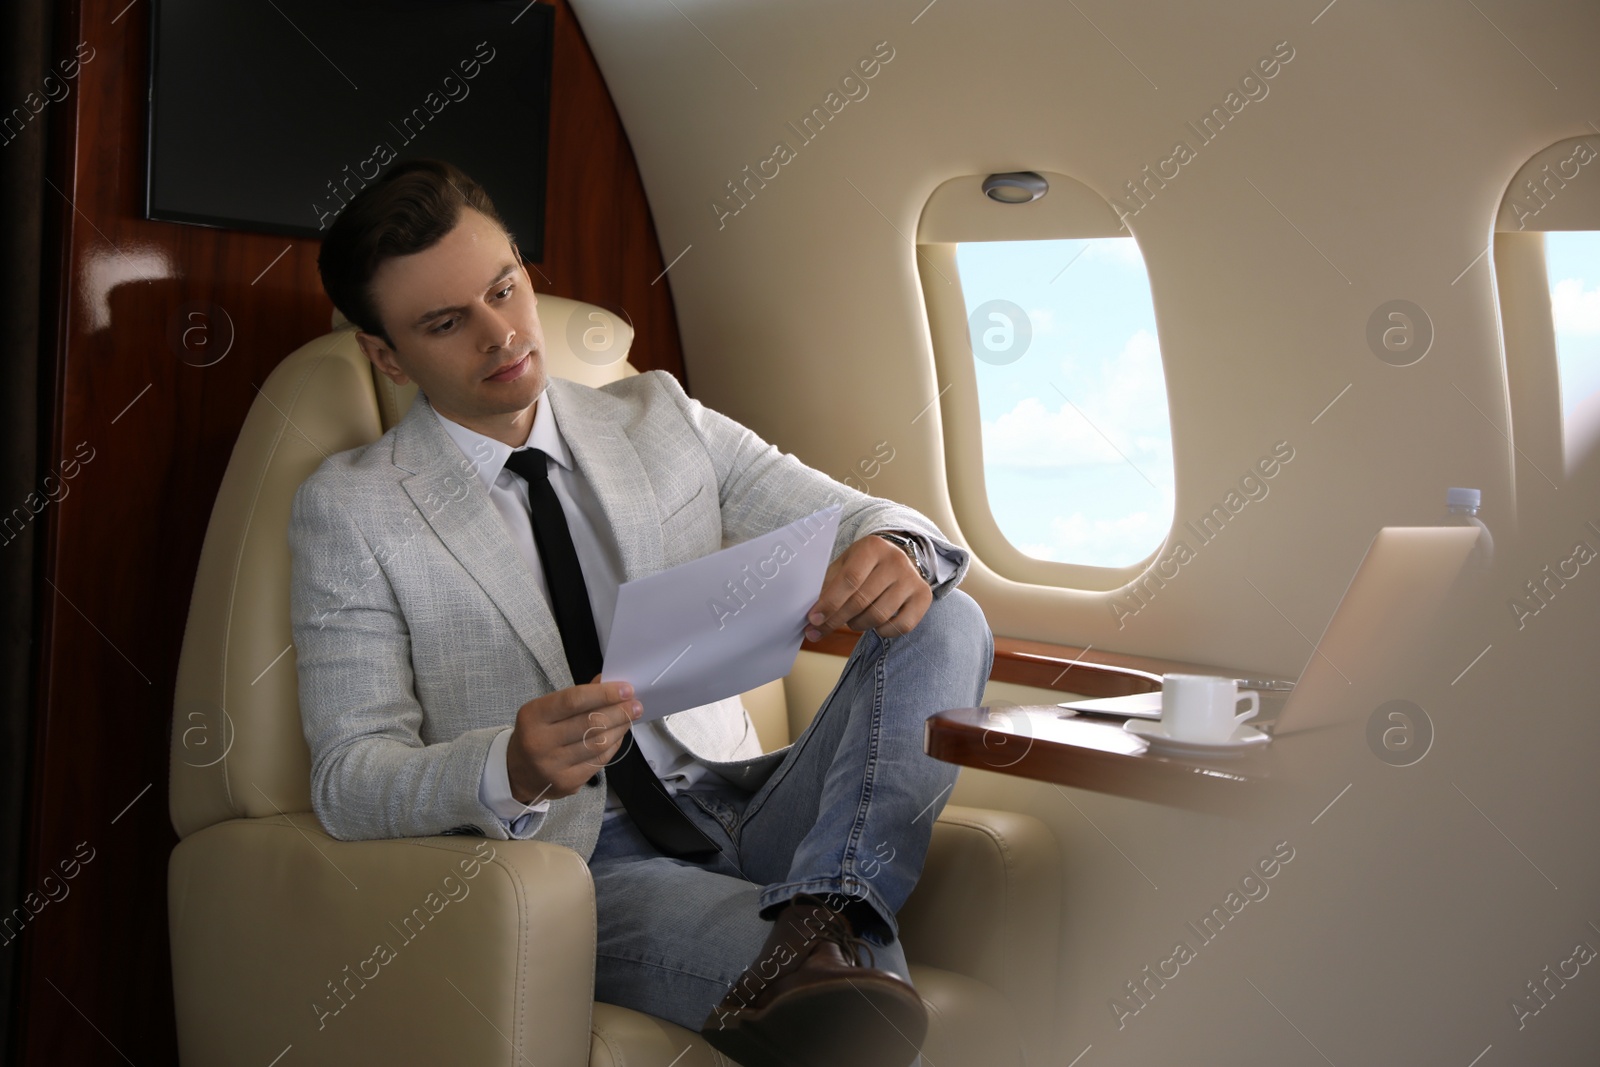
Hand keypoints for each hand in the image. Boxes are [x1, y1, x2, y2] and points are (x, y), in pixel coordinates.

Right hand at [505, 673, 640, 806]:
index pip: (573, 700)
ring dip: (620, 728)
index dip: (604, 694)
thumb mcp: (546, 710)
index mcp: (533, 717)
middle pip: (590, 723)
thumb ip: (576, 697)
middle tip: (636, 704)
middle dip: (619, 711)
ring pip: (598, 744)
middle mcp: (540, 742)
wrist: (517, 773)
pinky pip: (599, 761)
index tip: (626, 689)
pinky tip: (619, 735)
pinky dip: (613, 745)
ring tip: (631, 717)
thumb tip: (608, 682)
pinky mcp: (567, 783)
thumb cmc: (537, 733)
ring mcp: (553, 766)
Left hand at [804, 533, 931, 641]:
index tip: (813, 619)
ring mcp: (912, 579)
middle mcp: (896, 560)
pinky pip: (901, 626)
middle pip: (861, 600)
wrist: (899, 558)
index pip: (849, 579)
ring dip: (857, 625)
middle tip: (820, 629)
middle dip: (836, 619)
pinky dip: (882, 631)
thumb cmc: (864, 565)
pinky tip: (874, 624)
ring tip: (851, 620)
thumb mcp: (844, 564)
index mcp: (872, 547)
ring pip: (879, 616)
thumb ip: (827, 586)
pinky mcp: (923, 597)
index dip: (829, 603)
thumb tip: (811, 618)